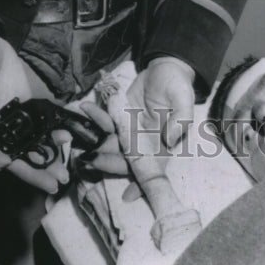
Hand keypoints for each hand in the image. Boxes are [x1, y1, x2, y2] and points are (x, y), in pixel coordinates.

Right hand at [0, 24, 70, 193]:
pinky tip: (67, 142)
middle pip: (10, 160)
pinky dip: (52, 139)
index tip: (6, 161)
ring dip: (45, 163)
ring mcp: (11, 122)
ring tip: (63, 175)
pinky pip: (39, 131)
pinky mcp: (26, 112)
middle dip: (30, 173)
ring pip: (27, 150)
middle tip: (53, 185)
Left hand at [78, 57, 194, 200]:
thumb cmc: (178, 85)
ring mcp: (129, 133)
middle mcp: (144, 145)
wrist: (164, 68)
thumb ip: (181, 118)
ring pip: (111, 145)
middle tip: (90, 159)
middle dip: (108, 162)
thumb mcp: (184, 98)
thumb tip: (170, 139)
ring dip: (95, 144)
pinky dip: (95, 118)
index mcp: (163, 146)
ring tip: (80, 137)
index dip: (141, 184)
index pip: (154, 170)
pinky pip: (105, 123)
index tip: (127, 196)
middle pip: (125, 161)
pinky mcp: (118, 119)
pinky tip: (86, 108)